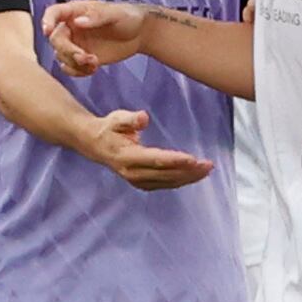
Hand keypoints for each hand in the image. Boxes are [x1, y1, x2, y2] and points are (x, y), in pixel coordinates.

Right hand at [43, 0, 146, 75]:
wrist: (140, 34)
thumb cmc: (128, 17)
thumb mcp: (115, 13)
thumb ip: (97, 16)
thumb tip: (78, 22)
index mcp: (76, 11)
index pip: (54, 12)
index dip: (47, 20)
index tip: (47, 31)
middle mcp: (71, 27)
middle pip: (56, 39)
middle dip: (68, 51)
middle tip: (86, 57)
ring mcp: (75, 44)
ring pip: (61, 56)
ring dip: (75, 63)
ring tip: (95, 63)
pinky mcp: (81, 58)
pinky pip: (69, 68)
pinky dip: (77, 72)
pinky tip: (93, 69)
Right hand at [82, 108, 213, 190]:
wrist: (94, 145)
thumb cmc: (108, 128)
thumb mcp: (116, 118)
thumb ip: (130, 119)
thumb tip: (144, 117)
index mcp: (126, 157)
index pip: (155, 160)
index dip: (175, 160)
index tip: (193, 159)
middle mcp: (132, 172)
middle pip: (165, 174)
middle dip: (188, 171)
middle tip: (208, 164)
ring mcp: (136, 180)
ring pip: (167, 182)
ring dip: (188, 177)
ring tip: (206, 170)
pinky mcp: (141, 183)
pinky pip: (164, 184)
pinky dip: (180, 181)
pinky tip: (193, 175)